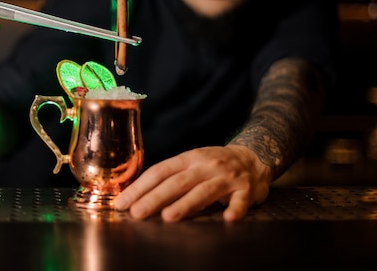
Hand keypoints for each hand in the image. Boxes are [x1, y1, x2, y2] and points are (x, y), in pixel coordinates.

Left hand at [114, 145, 271, 221]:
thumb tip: (138, 196)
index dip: (140, 186)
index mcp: (189, 158)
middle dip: (155, 198)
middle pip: (177, 182)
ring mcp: (226, 176)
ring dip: (186, 204)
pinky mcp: (246, 189)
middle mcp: (206, 165)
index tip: (123, 202)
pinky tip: (228, 218)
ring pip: (204, 191)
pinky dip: (235, 209)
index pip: (160, 171)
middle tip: (137, 213)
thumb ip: (170, 177)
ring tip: (168, 217)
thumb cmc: (214, 166)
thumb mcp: (192, 164)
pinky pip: (240, 200)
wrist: (253, 158)